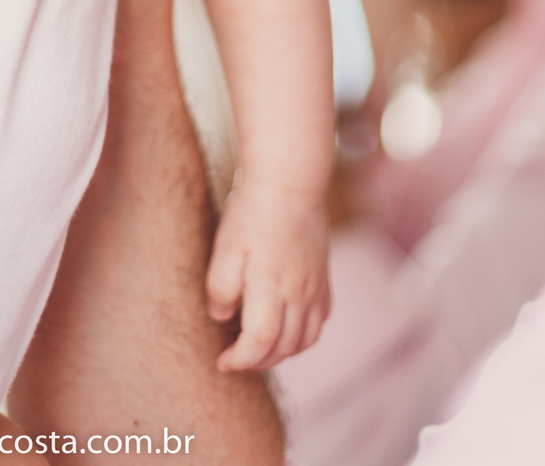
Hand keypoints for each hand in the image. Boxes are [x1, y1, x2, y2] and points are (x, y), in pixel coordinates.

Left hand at [207, 177, 330, 370]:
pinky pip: (320, 321)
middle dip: (258, 361)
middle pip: (283, 347)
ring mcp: (315, 287)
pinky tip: (288, 328)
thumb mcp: (226, 246)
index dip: (240, 360)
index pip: (259, 343)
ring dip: (282, 353)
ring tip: (260, 349)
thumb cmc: (252, 211)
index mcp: (271, 288)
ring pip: (305, 339)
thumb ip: (221, 286)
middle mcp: (298, 294)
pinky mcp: (323, 277)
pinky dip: (304, 336)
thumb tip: (221, 318)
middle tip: (236, 358)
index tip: (222, 362)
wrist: (290, 181)